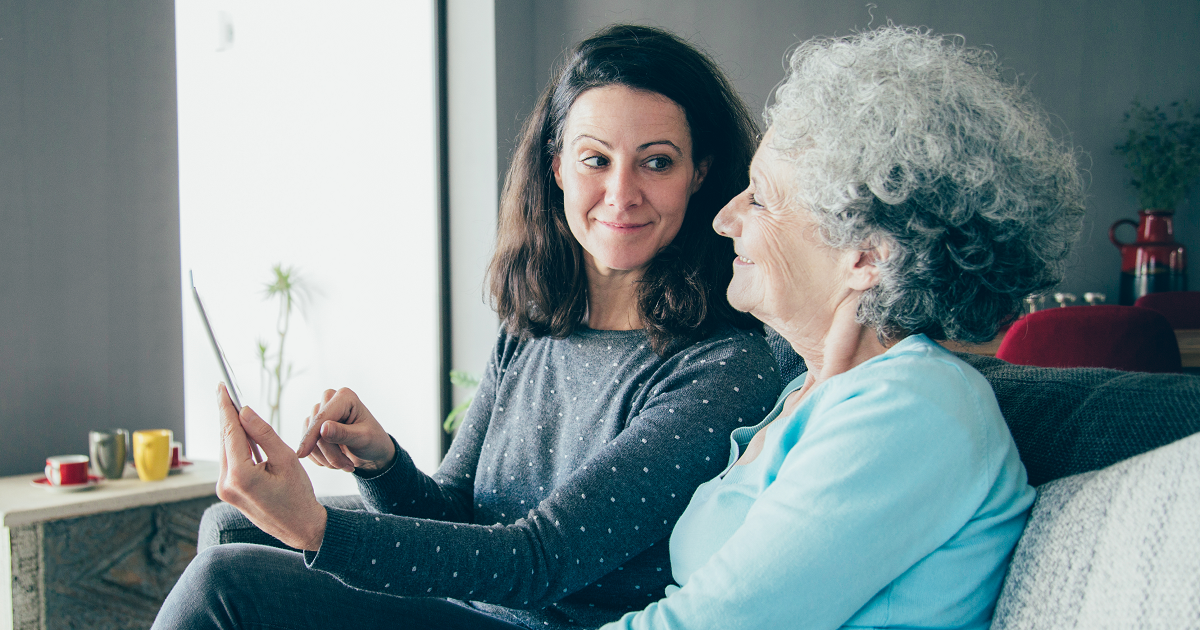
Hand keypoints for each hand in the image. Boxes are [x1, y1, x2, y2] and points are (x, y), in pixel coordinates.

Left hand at [215, 384, 326, 550]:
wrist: (300, 528)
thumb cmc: (298, 495)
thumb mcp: (286, 459)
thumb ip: (263, 433)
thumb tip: (244, 411)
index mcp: (240, 475)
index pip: (230, 431)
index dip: (226, 407)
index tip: (221, 388)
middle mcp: (226, 483)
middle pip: (224, 440)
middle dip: (227, 416)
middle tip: (226, 392)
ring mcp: (224, 490)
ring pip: (225, 450)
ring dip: (232, 431)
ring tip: (237, 410)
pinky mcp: (228, 492)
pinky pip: (229, 462)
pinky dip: (236, 446)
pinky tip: (243, 435)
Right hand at [297, 388, 395, 472]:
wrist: (372, 452)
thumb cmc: (373, 442)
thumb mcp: (363, 439)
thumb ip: (343, 433)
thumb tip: (323, 428)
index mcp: (345, 396)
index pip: (322, 417)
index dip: (311, 436)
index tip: (301, 454)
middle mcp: (330, 400)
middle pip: (315, 428)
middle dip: (328, 453)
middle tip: (347, 466)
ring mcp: (320, 412)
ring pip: (308, 438)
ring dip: (325, 458)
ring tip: (344, 464)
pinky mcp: (313, 425)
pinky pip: (306, 444)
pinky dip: (319, 458)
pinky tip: (335, 462)